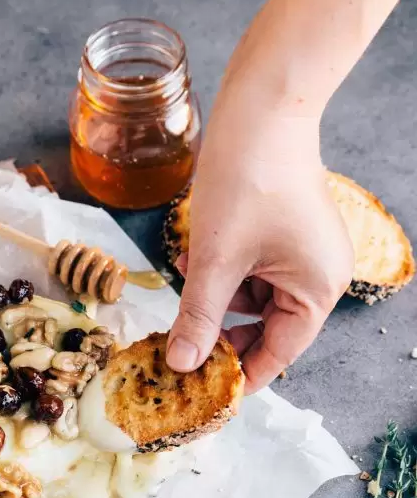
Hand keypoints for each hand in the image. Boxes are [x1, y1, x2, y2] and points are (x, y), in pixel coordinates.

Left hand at [166, 106, 353, 393]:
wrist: (261, 106)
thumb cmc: (248, 179)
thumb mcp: (215, 259)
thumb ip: (198, 316)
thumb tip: (181, 364)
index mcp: (317, 290)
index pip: (278, 353)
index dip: (239, 373)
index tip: (204, 391)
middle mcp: (319, 276)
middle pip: (265, 327)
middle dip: (219, 329)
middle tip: (178, 342)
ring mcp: (304, 253)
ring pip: (252, 297)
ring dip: (215, 296)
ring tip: (185, 276)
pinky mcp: (285, 234)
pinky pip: (252, 269)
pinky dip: (223, 271)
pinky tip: (194, 259)